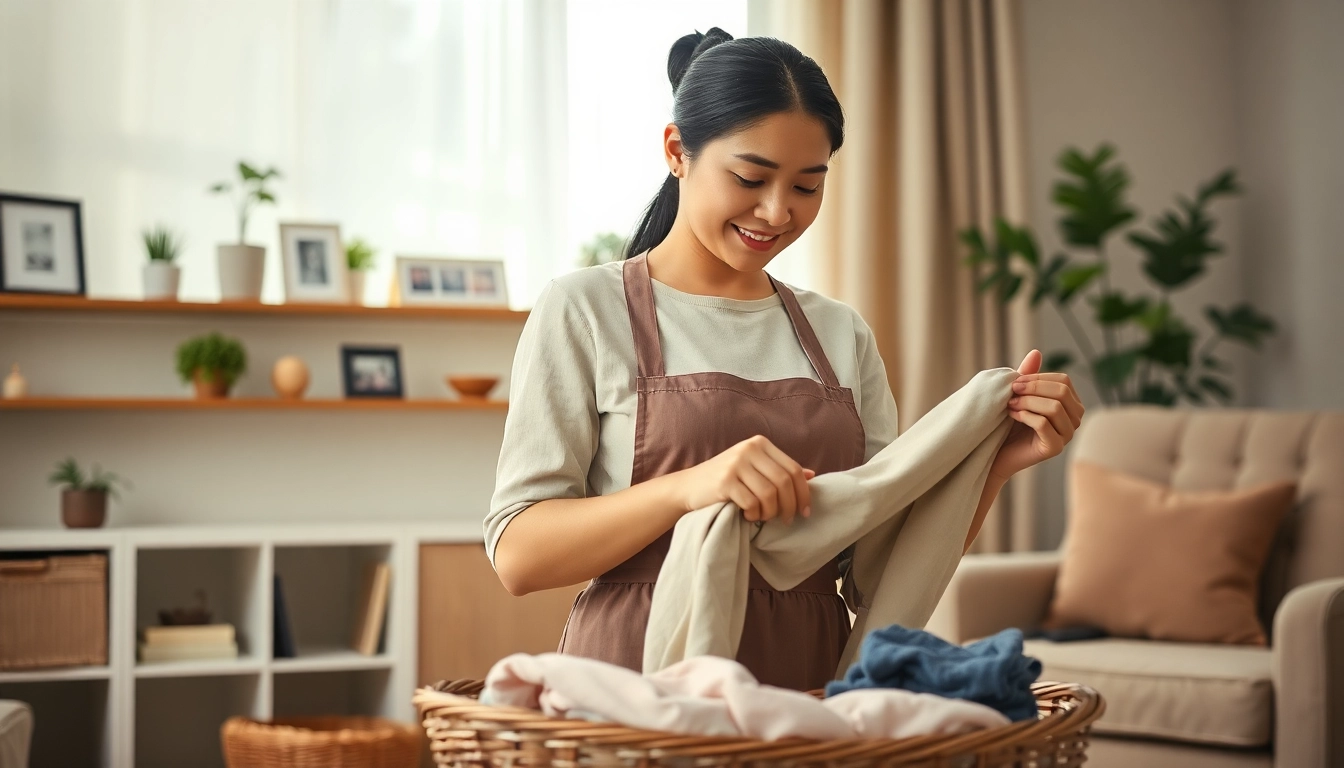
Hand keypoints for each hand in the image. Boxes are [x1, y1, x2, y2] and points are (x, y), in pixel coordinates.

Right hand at [677, 435, 814, 523]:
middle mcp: (749, 449)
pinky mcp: (724, 481)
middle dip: (790, 506)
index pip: (793, 469)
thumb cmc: (726, 480)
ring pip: (769, 494)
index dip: (803, 493)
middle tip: (787, 520)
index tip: (805, 511)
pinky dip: (754, 514)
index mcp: (760, 444)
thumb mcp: (754, 469)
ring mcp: (736, 464)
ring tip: (763, 517)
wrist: (689, 486)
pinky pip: (752, 502)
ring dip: (770, 512)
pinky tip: (747, 515)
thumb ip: (779, 470)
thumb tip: (811, 475)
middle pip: (784, 482)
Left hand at [990, 349, 1084, 480]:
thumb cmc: (1009, 422)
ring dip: (1027, 402)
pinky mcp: (1054, 448)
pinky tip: (1012, 416)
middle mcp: (1074, 419)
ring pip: (1054, 407)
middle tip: (1011, 392)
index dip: (1038, 378)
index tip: (1015, 382)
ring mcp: (1067, 435)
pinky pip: (1044, 424)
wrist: (996, 452)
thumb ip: (1028, 376)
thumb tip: (1036, 352)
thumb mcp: (1019, 395)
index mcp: (1070, 404)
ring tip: (1010, 405)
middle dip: (1033, 388)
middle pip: (1061, 392)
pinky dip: (1025, 416)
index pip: (1064, 381)